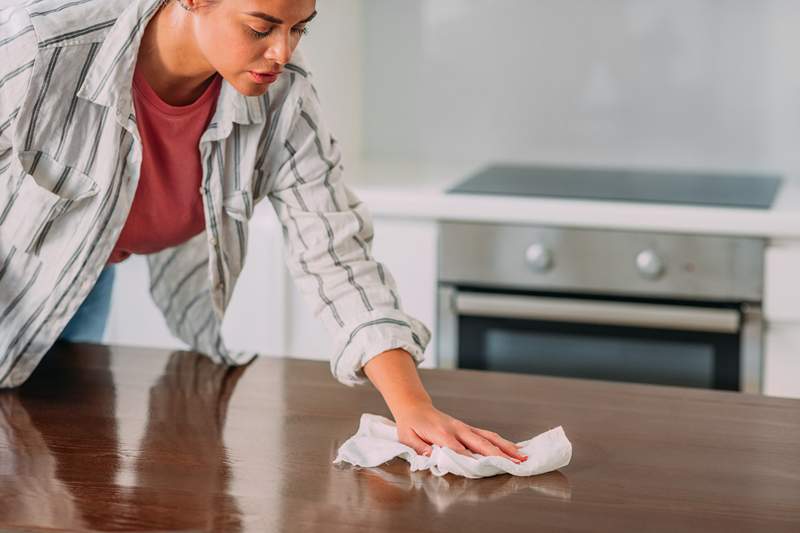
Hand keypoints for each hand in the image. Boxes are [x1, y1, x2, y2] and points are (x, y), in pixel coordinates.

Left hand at [393, 401, 528, 463]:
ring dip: (506, 447)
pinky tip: (512, 447)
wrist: (415, 407)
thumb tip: (433, 457)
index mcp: (443, 434)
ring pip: (489, 437)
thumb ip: (421, 449)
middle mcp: (458, 430)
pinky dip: (501, 441)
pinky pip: (487, 435)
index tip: (488, 470)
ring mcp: (465, 428)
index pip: (461, 450)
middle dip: (499, 454)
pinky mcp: (468, 428)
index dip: (473, 461)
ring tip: (522, 456)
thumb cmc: (411, 425)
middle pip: (482, 443)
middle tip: (516, 463)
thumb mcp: (409, 438)